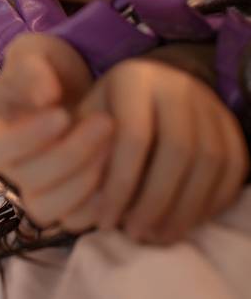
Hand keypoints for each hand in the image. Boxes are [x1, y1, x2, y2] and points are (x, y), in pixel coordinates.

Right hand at [0, 33, 114, 230]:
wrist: (68, 87)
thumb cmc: (45, 67)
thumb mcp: (34, 52)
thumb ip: (33, 68)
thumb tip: (44, 96)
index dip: (29, 137)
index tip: (63, 113)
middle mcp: (5, 167)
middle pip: (28, 179)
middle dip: (70, 153)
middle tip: (105, 122)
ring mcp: (31, 189)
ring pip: (47, 209)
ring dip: (83, 183)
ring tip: (112, 146)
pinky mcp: (60, 202)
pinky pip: (72, 220)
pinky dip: (95, 205)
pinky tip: (117, 173)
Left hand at [73, 58, 249, 242]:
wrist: (147, 89)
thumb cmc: (106, 114)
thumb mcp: (83, 123)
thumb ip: (80, 154)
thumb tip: (88, 203)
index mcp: (135, 78)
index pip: (134, 136)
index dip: (119, 185)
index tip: (105, 220)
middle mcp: (177, 84)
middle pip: (178, 149)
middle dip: (155, 201)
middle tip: (134, 233)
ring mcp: (209, 103)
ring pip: (209, 161)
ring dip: (184, 209)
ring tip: (156, 235)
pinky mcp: (230, 125)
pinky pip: (232, 168)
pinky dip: (210, 202)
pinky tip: (183, 221)